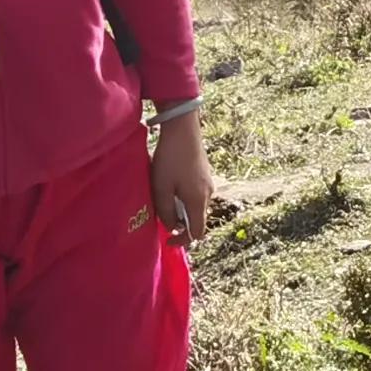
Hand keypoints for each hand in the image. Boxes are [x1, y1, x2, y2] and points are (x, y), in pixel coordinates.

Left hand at [150, 107, 214, 242]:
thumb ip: (166, 212)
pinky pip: (196, 194)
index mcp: (198, 201)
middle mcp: (208, 194)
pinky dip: (185, 198)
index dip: (182, 240)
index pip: (197, 232)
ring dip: (181, 209)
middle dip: (180, 223)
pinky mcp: (205, 174)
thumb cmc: (170, 159)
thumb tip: (171, 226)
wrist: (183, 129)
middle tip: (161, 216)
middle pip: (197, 219)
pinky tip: (171, 185)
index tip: (167, 239)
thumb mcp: (161, 188)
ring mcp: (208, 183)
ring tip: (164, 198)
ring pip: (196, 206)